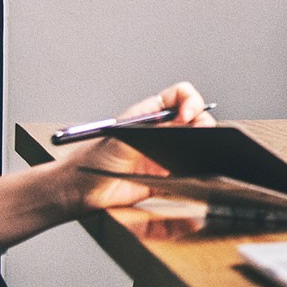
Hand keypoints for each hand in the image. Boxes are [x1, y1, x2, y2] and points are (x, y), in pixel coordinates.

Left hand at [61, 81, 216, 212]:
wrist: (82, 190)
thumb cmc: (93, 158)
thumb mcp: (122, 138)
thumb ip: (152, 129)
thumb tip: (181, 122)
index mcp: (151, 113)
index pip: (180, 96)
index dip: (190, 101)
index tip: (188, 115)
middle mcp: (162, 130)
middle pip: (196, 118)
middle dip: (203, 123)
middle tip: (202, 134)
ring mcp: (167, 153)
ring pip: (198, 144)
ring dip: (204, 146)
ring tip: (200, 153)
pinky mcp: (168, 176)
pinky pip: (191, 171)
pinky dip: (198, 171)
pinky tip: (193, 172)